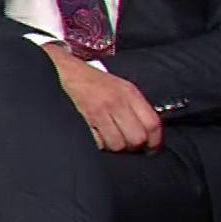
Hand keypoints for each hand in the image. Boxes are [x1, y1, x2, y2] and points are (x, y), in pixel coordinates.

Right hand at [41, 43, 160, 152]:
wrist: (65, 73)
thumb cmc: (94, 82)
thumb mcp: (121, 87)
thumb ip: (137, 107)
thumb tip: (151, 133)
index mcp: (130, 93)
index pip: (153, 124)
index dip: (154, 141)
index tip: (150, 148)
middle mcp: (117, 102)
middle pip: (137, 138)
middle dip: (133, 146)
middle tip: (127, 143)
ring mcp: (100, 112)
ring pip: (118, 145)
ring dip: (114, 146)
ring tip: (109, 137)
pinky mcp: (84, 122)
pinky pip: (99, 144)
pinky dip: (98, 144)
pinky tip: (96, 135)